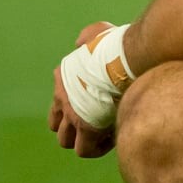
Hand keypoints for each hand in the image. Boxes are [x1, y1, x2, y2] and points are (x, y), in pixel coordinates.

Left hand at [50, 21, 122, 158]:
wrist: (126, 59)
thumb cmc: (117, 46)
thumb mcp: (97, 32)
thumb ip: (88, 36)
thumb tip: (81, 42)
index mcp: (62, 76)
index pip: (58, 101)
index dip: (75, 107)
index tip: (95, 105)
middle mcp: (61, 96)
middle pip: (56, 124)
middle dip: (74, 128)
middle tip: (96, 124)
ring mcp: (72, 114)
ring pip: (65, 141)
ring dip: (83, 140)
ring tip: (104, 135)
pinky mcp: (86, 128)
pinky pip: (85, 150)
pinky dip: (97, 148)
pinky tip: (113, 138)